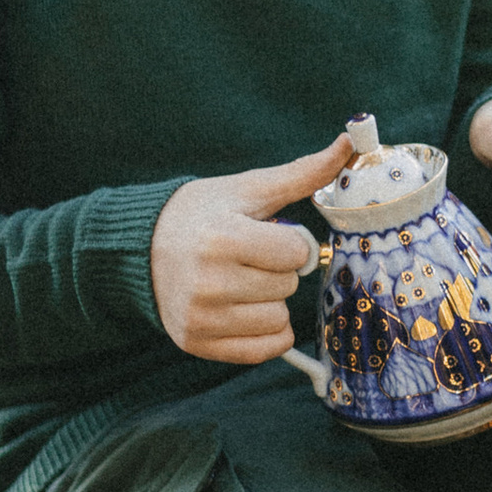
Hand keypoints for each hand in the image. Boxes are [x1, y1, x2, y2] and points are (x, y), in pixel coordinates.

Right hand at [149, 135, 351, 363]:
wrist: (140, 247)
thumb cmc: (201, 214)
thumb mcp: (247, 190)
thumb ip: (302, 173)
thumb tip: (351, 141)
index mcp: (221, 239)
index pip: (295, 256)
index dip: (288, 244)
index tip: (265, 236)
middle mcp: (208, 283)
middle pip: (288, 287)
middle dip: (277, 271)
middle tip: (246, 259)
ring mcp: (201, 317)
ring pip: (278, 320)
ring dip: (271, 302)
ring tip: (240, 282)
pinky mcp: (196, 343)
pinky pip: (264, 350)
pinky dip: (265, 332)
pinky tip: (244, 309)